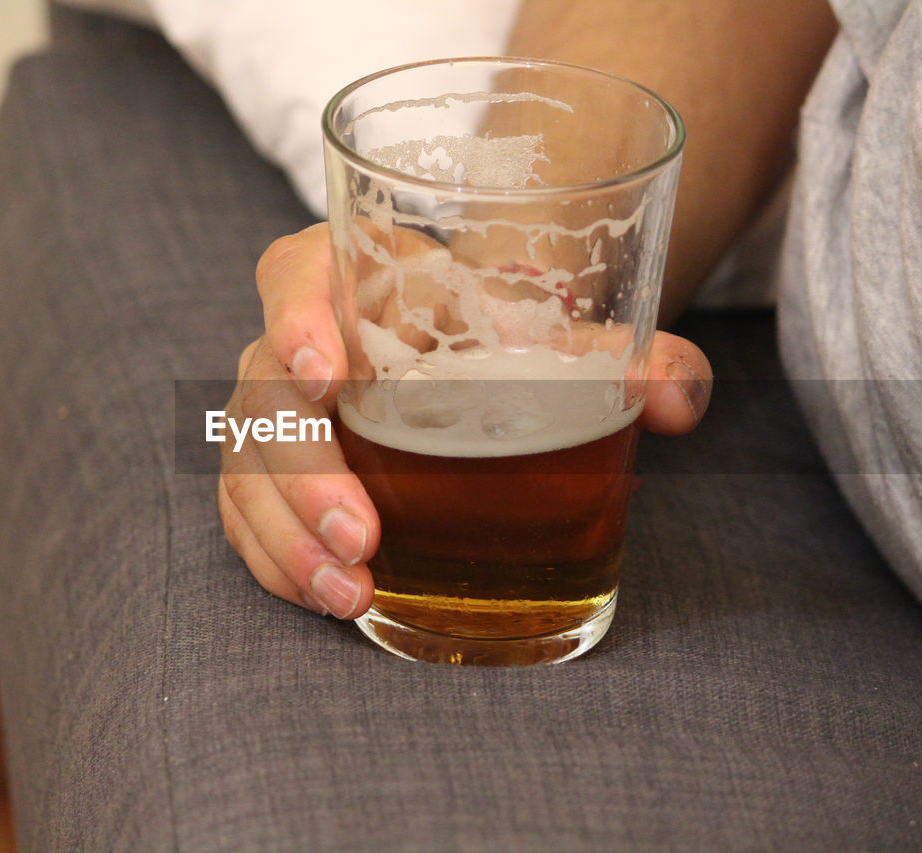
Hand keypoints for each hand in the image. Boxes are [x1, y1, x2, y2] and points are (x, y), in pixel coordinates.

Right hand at [218, 223, 712, 618]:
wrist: (474, 361)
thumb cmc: (507, 339)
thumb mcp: (569, 336)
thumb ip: (638, 355)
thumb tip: (677, 399)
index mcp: (355, 273)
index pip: (298, 273)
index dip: (297, 317)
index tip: (328, 377)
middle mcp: (297, 336)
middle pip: (265, 393)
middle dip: (306, 474)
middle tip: (364, 538)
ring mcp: (274, 407)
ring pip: (247, 464)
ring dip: (288, 536)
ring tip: (352, 594)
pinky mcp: (270, 469)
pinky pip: (244, 512)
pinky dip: (277, 559)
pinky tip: (326, 597)